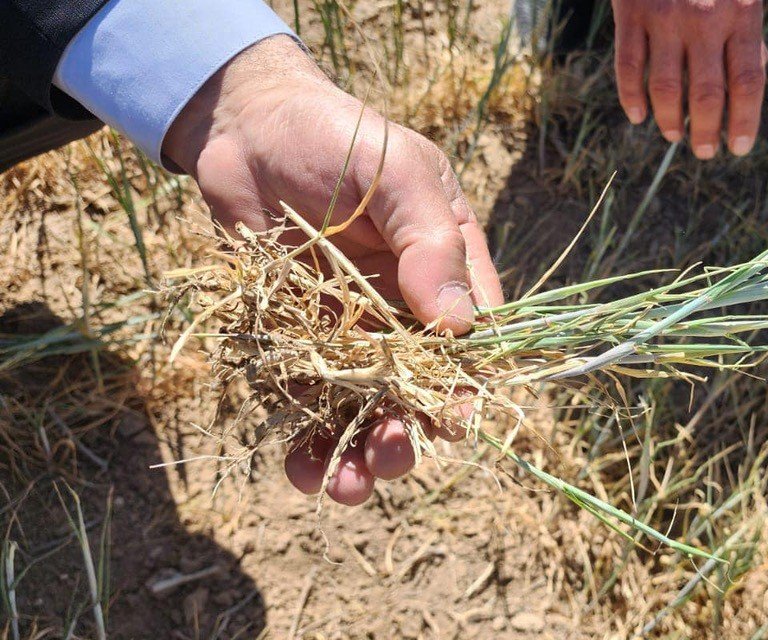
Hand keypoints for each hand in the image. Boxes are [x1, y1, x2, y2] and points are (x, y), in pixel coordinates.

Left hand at [164, 36, 503, 505]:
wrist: (250, 127)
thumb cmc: (343, 138)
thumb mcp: (402, 176)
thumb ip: (430, 244)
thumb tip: (460, 325)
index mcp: (450, 271)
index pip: (475, 341)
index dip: (468, 388)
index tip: (452, 424)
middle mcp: (408, 310)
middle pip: (420, 390)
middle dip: (407, 435)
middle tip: (386, 461)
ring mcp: (353, 328)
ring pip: (366, 406)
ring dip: (358, 452)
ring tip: (343, 488)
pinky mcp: (300, 337)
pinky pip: (308, 396)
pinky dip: (306, 436)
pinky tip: (299, 467)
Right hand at [611, 0, 767, 158]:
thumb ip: (746, 39)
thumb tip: (750, 88)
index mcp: (742, 15)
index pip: (747, 81)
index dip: (744, 122)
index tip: (738, 148)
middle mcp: (705, 18)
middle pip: (707, 94)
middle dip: (706, 132)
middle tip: (705, 151)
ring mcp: (666, 16)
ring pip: (666, 87)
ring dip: (669, 121)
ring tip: (674, 135)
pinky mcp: (631, 11)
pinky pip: (629, 65)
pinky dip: (631, 97)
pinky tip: (638, 115)